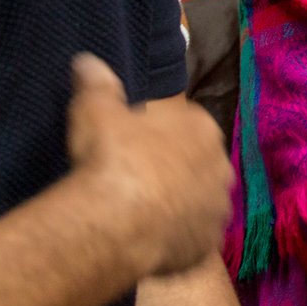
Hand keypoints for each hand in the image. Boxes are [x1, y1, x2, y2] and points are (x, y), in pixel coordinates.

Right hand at [67, 54, 233, 277]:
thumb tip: (86, 61)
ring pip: (199, 203)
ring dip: (179, 206)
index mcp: (202, 128)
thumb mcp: (96, 110)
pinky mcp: (207, 244)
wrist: (118, 222)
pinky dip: (178, 240)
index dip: (159, 137)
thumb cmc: (112, 157)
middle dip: (173, 171)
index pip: (186, 126)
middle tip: (137, 182)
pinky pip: (194, 239)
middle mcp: (220, 166)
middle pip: (196, 165)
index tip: (134, 147)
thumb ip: (97, 84)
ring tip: (143, 215)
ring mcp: (217, 207)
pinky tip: (151, 241)